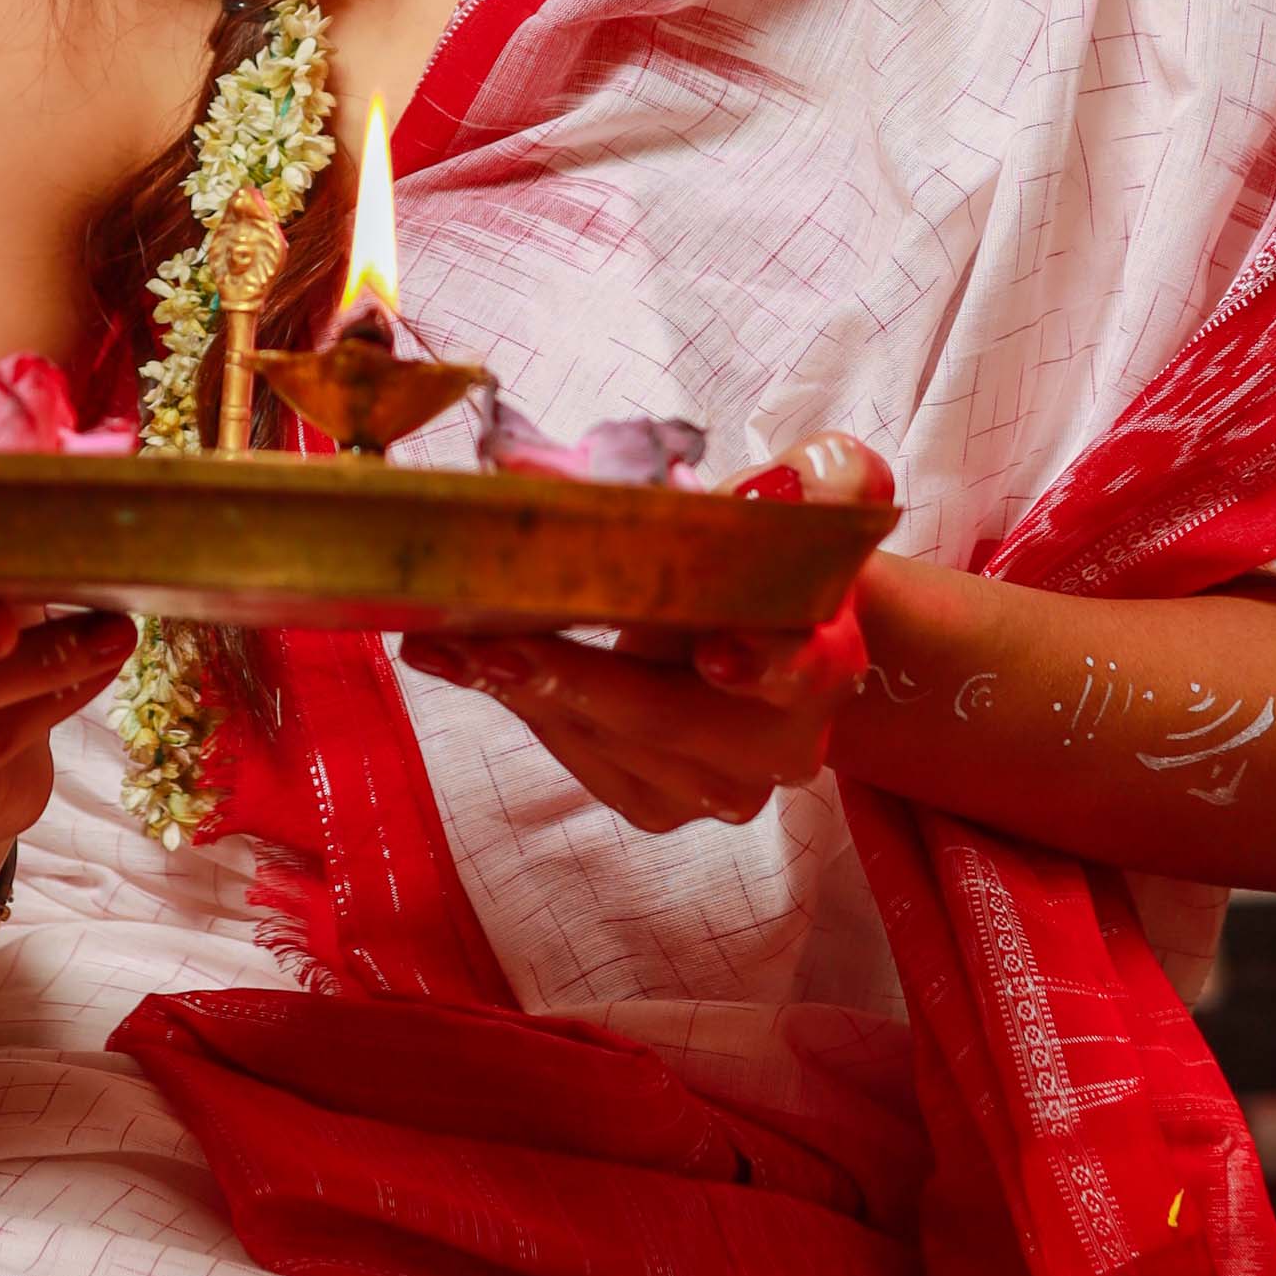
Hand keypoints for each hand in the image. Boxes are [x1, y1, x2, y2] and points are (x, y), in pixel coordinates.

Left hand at [400, 435, 889, 835]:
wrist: (773, 627)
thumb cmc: (775, 550)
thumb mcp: (813, 489)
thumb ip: (812, 475)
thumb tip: (750, 470)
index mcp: (830, 660)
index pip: (808, 667)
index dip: (762, 663)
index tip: (711, 653)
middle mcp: (785, 745)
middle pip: (671, 718)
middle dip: (577, 680)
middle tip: (492, 641)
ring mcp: (721, 789)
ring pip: (609, 743)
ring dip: (521, 690)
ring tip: (445, 642)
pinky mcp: (660, 805)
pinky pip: (580, 759)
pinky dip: (519, 705)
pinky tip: (464, 664)